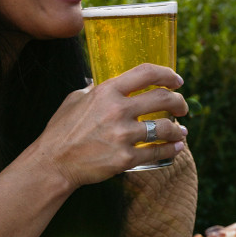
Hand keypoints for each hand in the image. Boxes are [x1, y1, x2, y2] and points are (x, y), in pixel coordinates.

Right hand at [31, 63, 189, 188]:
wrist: (53, 163)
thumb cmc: (61, 130)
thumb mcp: (75, 99)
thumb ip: (94, 89)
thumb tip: (99, 81)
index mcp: (107, 91)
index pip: (147, 73)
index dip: (167, 74)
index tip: (177, 81)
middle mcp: (117, 110)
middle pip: (163, 98)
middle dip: (179, 102)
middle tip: (182, 108)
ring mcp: (122, 136)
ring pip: (164, 128)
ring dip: (178, 129)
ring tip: (181, 131)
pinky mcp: (125, 159)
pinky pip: (157, 153)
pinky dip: (171, 150)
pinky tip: (176, 148)